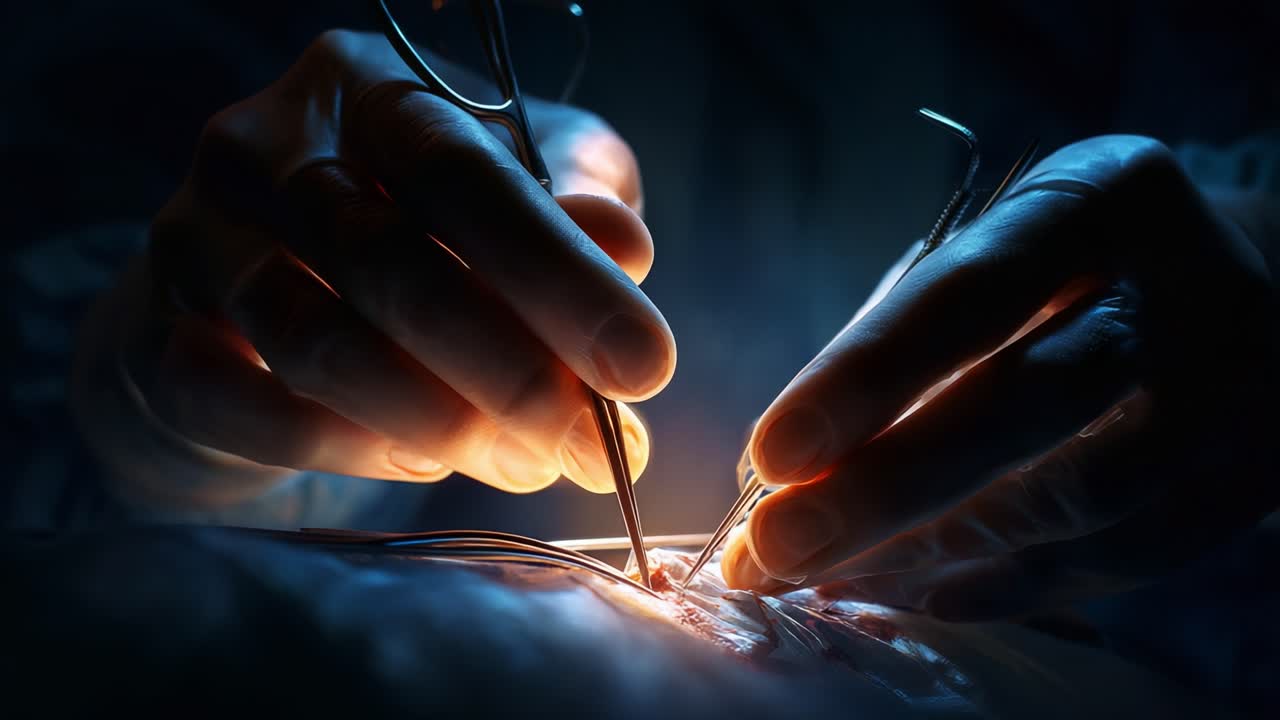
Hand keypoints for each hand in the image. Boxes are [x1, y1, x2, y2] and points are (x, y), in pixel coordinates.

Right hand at [71, 30, 674, 508]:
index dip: (557, 273)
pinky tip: (425, 462)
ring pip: (317, 341)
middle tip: (587, 446)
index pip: (462, 171)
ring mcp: (195, 242)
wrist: (262, 296)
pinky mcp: (159, 340)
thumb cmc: (422, 232)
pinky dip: (356, 450)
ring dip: (440, 422)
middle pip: (387, 259)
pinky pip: (254, 410)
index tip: (644, 366)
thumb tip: (626, 251)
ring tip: (526, 463)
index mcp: (369, 92)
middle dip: (508, 368)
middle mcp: (265, 149)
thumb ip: (574, 210)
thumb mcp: (519, 194)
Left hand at [723, 135, 1277, 619]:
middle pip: (1027, 402)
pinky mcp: (1245, 482)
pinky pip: (1116, 560)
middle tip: (776, 548)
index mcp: (1102, 199)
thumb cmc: (1074, 274)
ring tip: (830, 572)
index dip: (865, 376)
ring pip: (1076, 499)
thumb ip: (908, 343)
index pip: (970, 291)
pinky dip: (1003, 585)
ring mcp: (1231, 394)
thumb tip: (787, 472)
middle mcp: (1183, 291)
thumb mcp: (1004, 254)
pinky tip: (918, 589)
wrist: (1245, 293)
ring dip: (934, 549)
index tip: (771, 456)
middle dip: (886, 487)